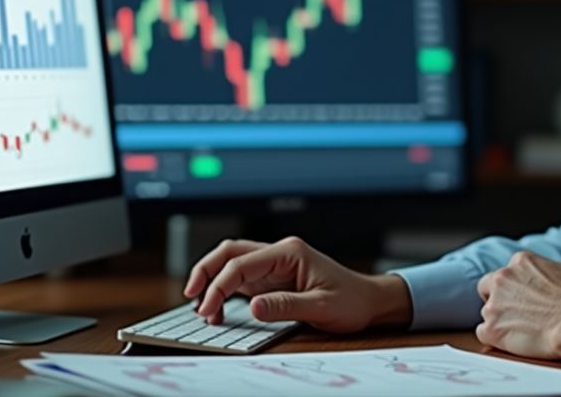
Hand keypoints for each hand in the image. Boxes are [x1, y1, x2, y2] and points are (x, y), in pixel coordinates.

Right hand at [182, 236, 411, 332]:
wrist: (369, 302)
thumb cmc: (352, 301)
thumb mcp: (321, 307)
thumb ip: (286, 306)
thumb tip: (253, 307)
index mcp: (290, 252)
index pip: (242, 262)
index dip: (219, 285)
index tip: (207, 308)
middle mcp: (279, 253)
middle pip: (230, 252)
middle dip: (206, 271)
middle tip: (191, 298)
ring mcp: (274, 264)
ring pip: (232, 262)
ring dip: (213, 280)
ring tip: (203, 308)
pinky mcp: (273, 278)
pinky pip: (241, 277)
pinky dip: (224, 289)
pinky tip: (217, 307)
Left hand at [475, 251, 560, 362]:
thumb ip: (545, 272)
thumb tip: (546, 279)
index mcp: (520, 261)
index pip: (506, 272)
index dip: (513, 288)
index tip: (521, 299)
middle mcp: (502, 278)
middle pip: (487, 288)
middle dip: (498, 300)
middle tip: (514, 314)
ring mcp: (494, 304)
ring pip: (487, 312)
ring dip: (500, 321)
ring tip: (523, 332)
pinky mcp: (492, 328)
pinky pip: (483, 333)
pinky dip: (495, 338)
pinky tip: (512, 342)